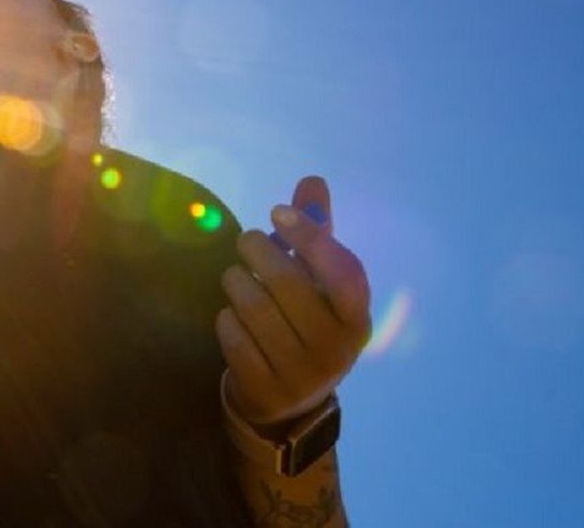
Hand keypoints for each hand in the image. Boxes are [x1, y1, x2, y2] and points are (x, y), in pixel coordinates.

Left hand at [214, 176, 371, 428]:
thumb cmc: (305, 324)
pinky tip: (232, 315)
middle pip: (288, 284)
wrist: (288, 402)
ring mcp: (301, 374)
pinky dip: (227, 318)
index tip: (277, 211)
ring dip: (237, 283)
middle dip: (259, 252)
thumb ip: (317, 234)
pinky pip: (234, 337)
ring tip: (235, 277)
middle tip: (248, 241)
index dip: (310, 236)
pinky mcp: (265, 388)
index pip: (342, 271)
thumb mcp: (318, 285)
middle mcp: (336, 349)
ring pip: (255, 308)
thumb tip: (312, 181)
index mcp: (357, 318)